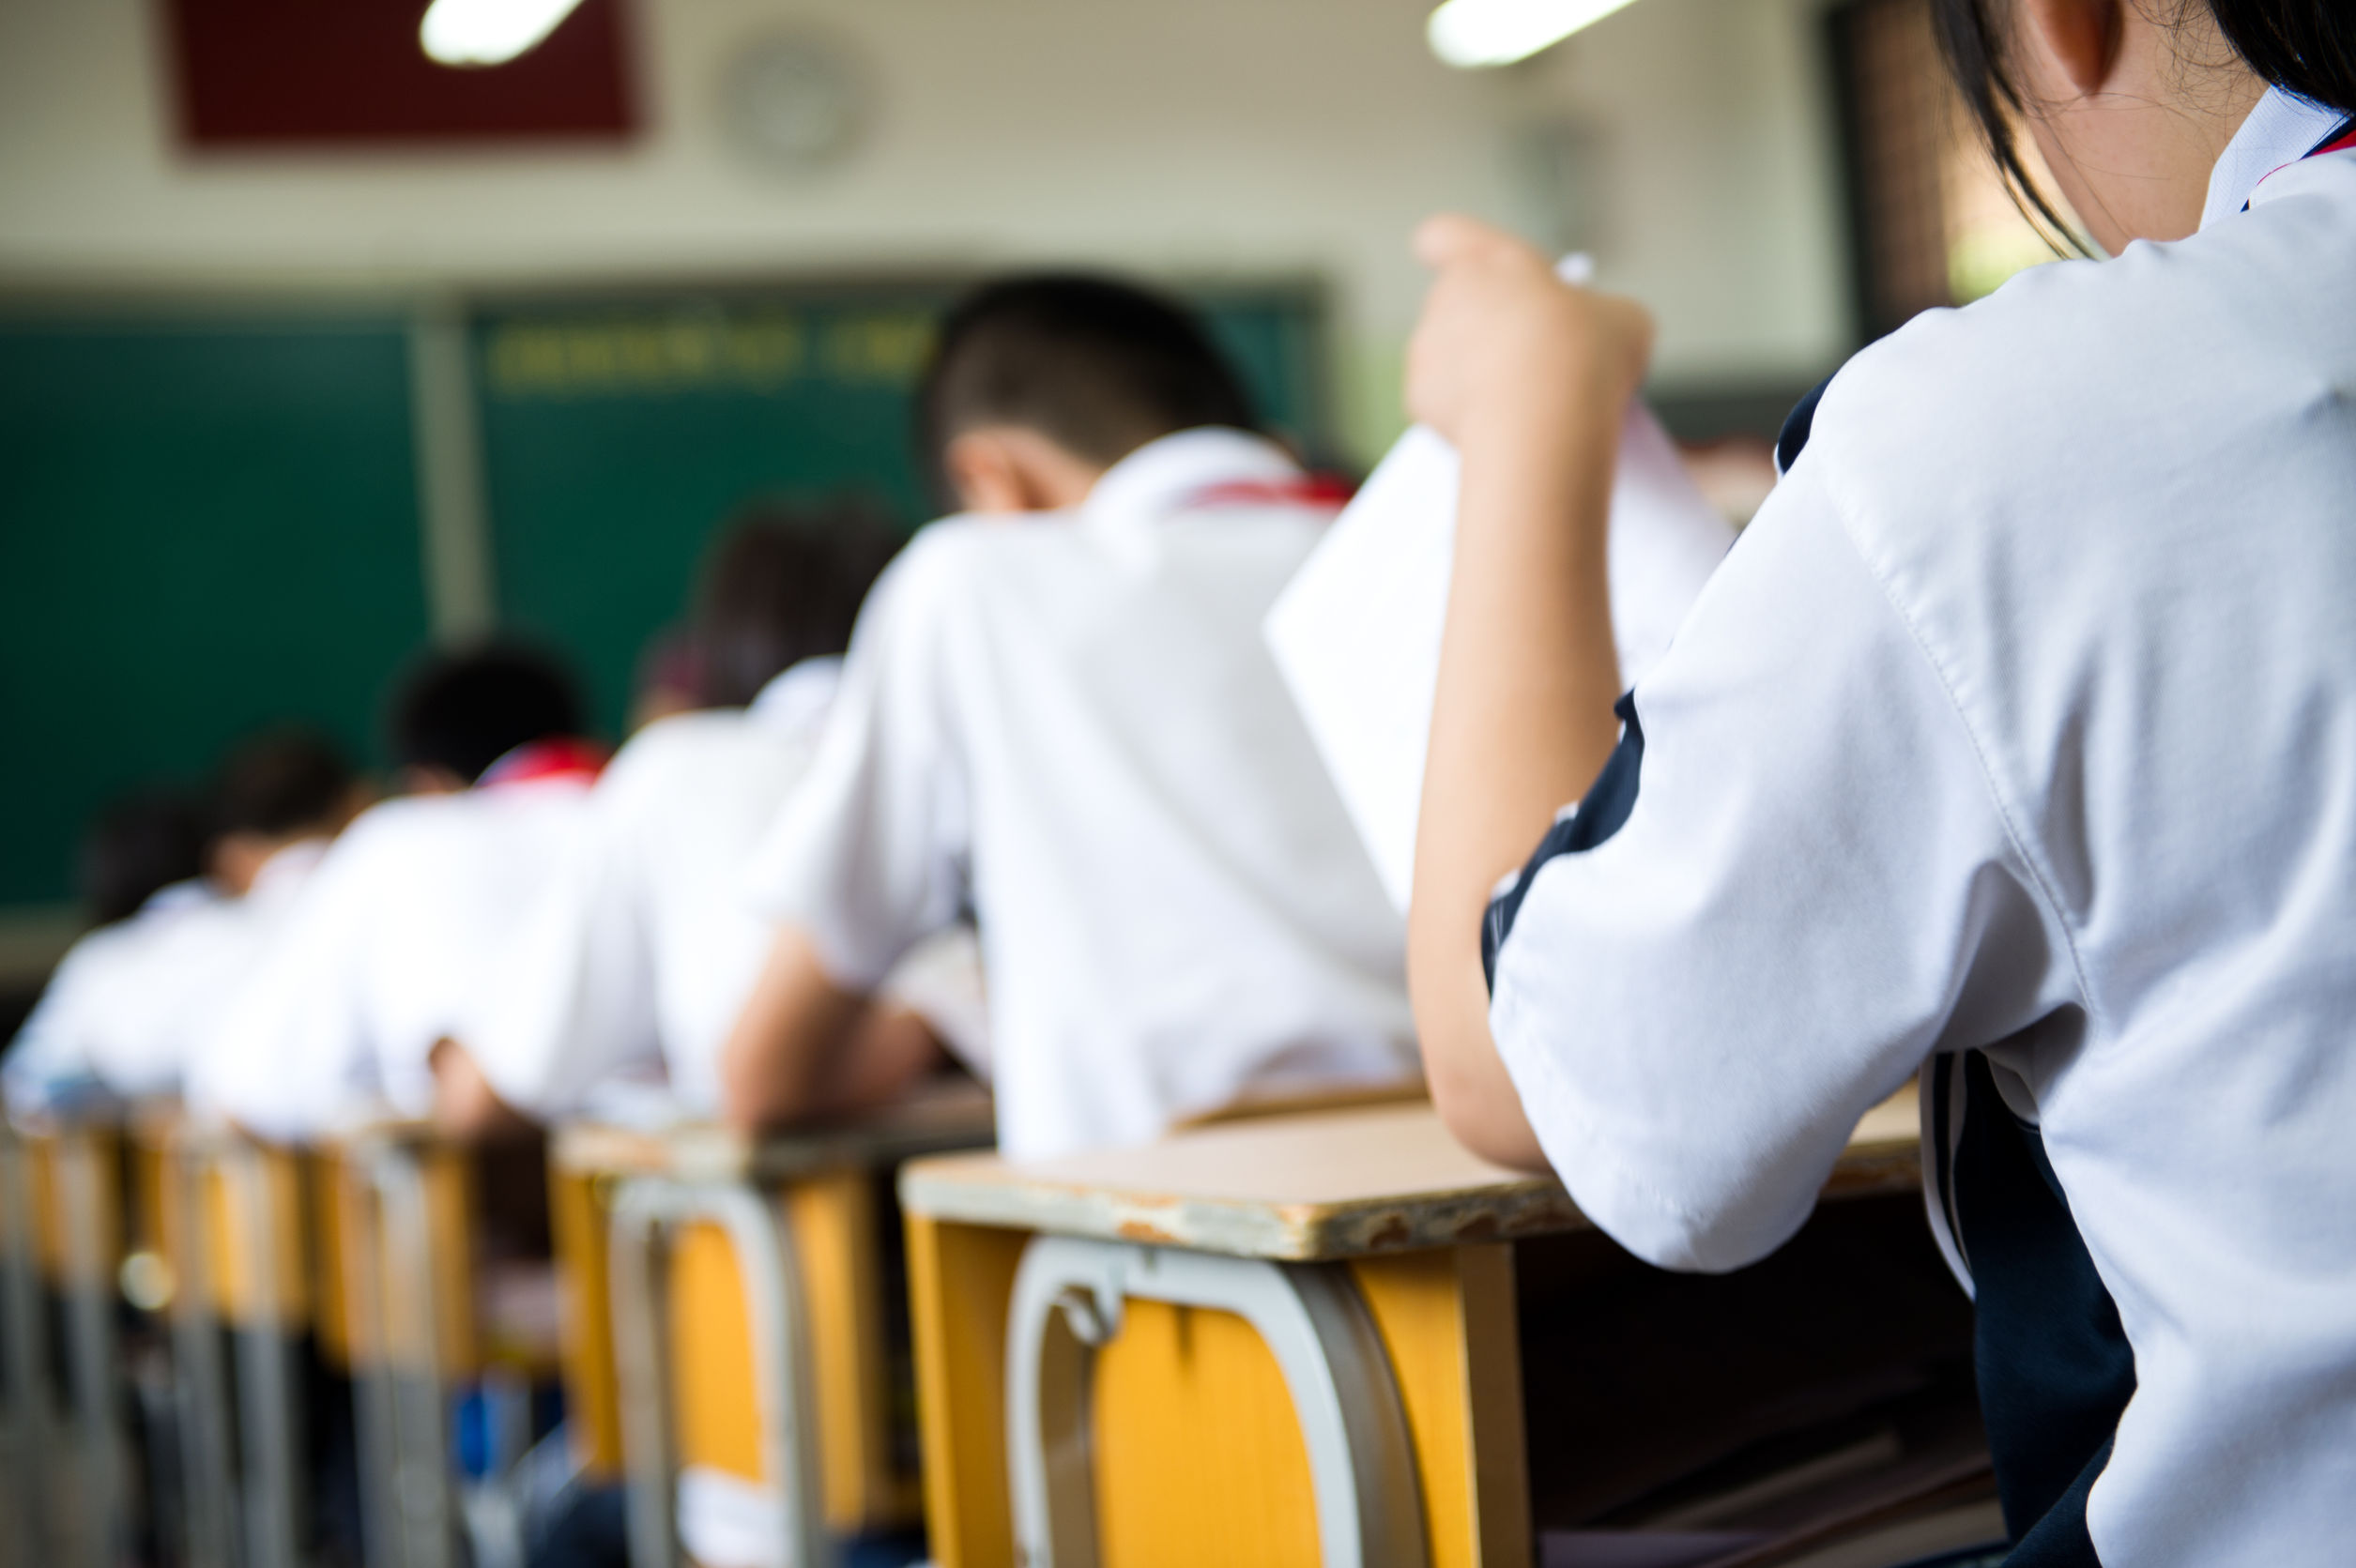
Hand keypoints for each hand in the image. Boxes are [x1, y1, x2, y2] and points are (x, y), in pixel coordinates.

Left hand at [1405, 214, 1654, 448]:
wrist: (1540, 420)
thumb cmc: (1585, 354)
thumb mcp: (1623, 321)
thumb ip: (1602, 318)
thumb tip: (1601, 341)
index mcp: (1491, 260)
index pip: (1445, 236)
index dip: (1457, 250)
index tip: (1476, 267)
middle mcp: (1447, 297)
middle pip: (1460, 305)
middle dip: (1490, 328)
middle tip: (1535, 357)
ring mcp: (1427, 348)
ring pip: (1450, 358)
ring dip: (1478, 375)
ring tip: (1528, 403)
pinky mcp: (1417, 399)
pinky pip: (1444, 404)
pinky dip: (1469, 415)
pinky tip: (1507, 428)